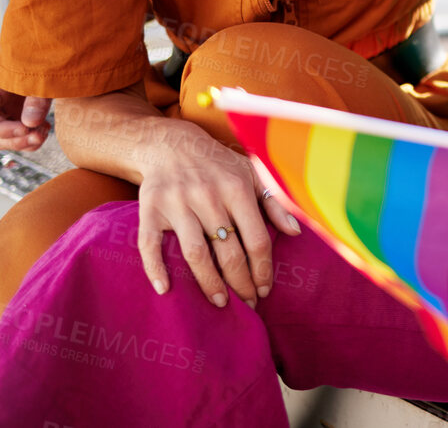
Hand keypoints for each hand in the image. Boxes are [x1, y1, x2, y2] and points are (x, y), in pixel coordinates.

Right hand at [0, 64, 51, 151]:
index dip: (0, 128)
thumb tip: (29, 123)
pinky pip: (16, 139)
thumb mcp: (42, 76)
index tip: (25, 128)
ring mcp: (5, 112)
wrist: (53, 55)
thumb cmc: (46, 61)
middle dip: (14, 140)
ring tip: (43, 132)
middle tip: (38, 136)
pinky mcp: (17, 119)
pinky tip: (44, 129)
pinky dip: (30, 142)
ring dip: (22, 144)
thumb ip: (36, 99)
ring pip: (2, 140)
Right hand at [134, 121, 299, 308]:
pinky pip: (150, 244)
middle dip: (241, 283)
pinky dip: (155, 268)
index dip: (263, 268)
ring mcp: (177, 204)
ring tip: (219, 302)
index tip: (265, 288)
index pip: (256, 239)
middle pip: (228, 251)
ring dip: (208, 282)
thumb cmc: (218, 164)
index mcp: (237, 188)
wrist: (170, 145)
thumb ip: (274, 202)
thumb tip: (296, 232)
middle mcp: (208, 196)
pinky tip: (165, 289)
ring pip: (195, 253)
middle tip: (247, 303)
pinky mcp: (150, 209)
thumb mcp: (251, 173)